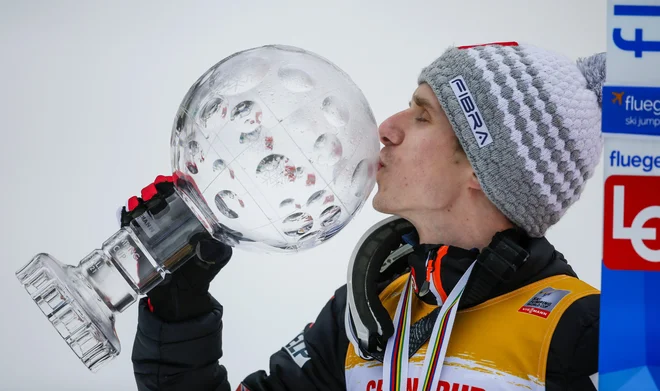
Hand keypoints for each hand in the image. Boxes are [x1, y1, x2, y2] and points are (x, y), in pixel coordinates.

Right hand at [120, 175, 231, 321]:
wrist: (181, 296)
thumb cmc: (202, 272)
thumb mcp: (217, 259)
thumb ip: (215, 252)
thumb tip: (202, 245)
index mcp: (194, 217)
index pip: (186, 192)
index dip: (181, 182)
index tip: (176, 179)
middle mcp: (173, 217)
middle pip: (163, 193)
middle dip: (159, 188)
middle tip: (158, 191)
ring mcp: (155, 227)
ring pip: (145, 204)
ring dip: (143, 199)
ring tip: (144, 203)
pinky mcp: (140, 239)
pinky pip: (130, 223)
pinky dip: (127, 214)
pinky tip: (128, 212)